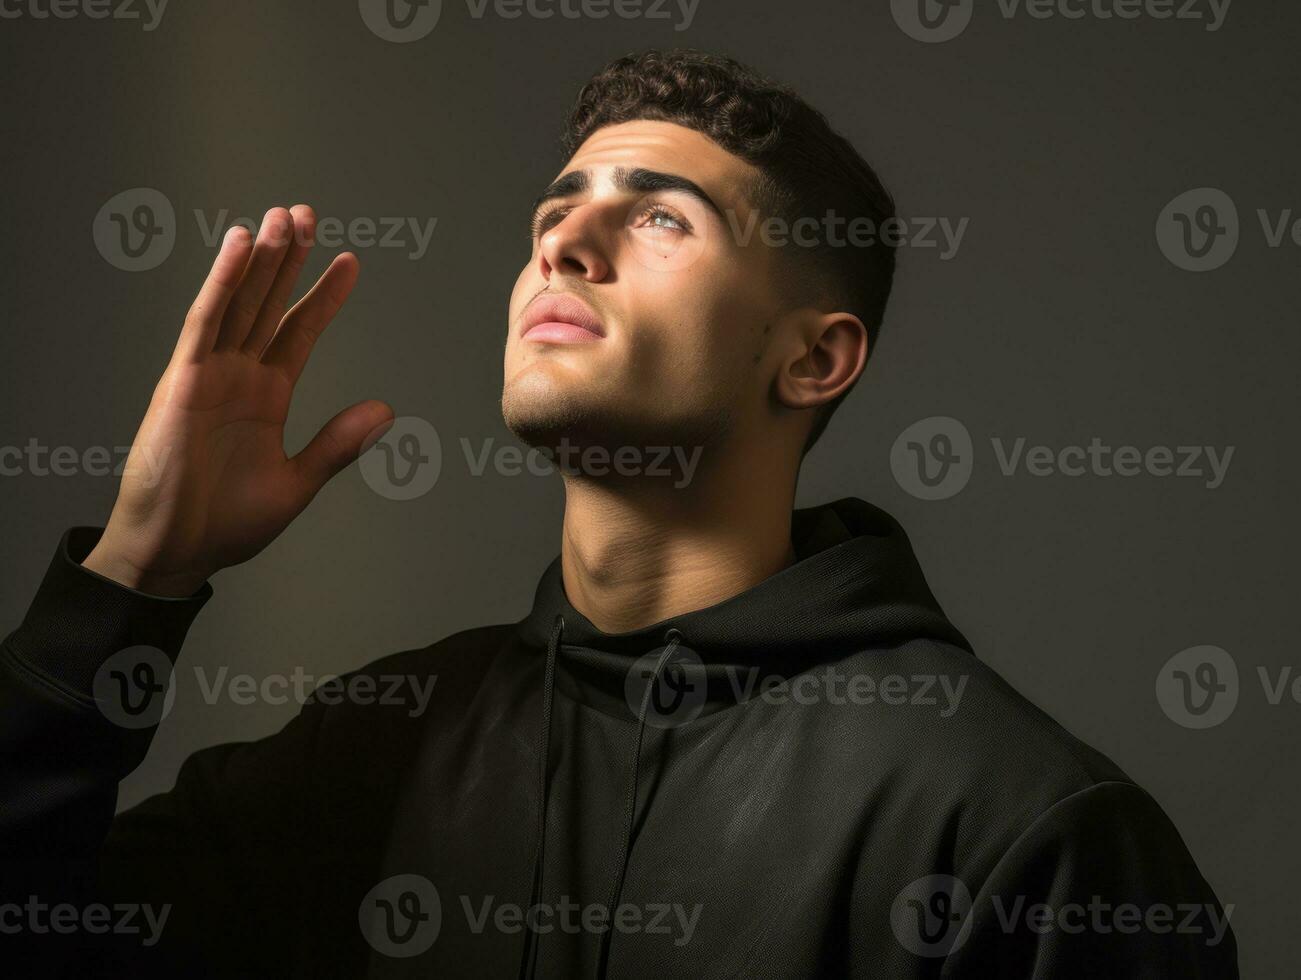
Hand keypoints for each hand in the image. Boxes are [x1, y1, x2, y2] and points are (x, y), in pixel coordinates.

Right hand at [82, 205, 392, 595]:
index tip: (350, 262)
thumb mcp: (298, 482)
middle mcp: (239, 375)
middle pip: (269, 304)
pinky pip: (206, 322)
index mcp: (266, 395)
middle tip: (308, 214)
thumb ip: (337, 443)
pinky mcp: (183, 381)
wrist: (178, 552)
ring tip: (283, 217)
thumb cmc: (227, 523)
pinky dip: (222, 283)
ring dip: (260, 259)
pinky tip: (240, 248)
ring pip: (240, 302)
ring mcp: (209, 374)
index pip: (300, 332)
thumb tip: (386, 410)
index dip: (324, 297)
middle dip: (289, 260)